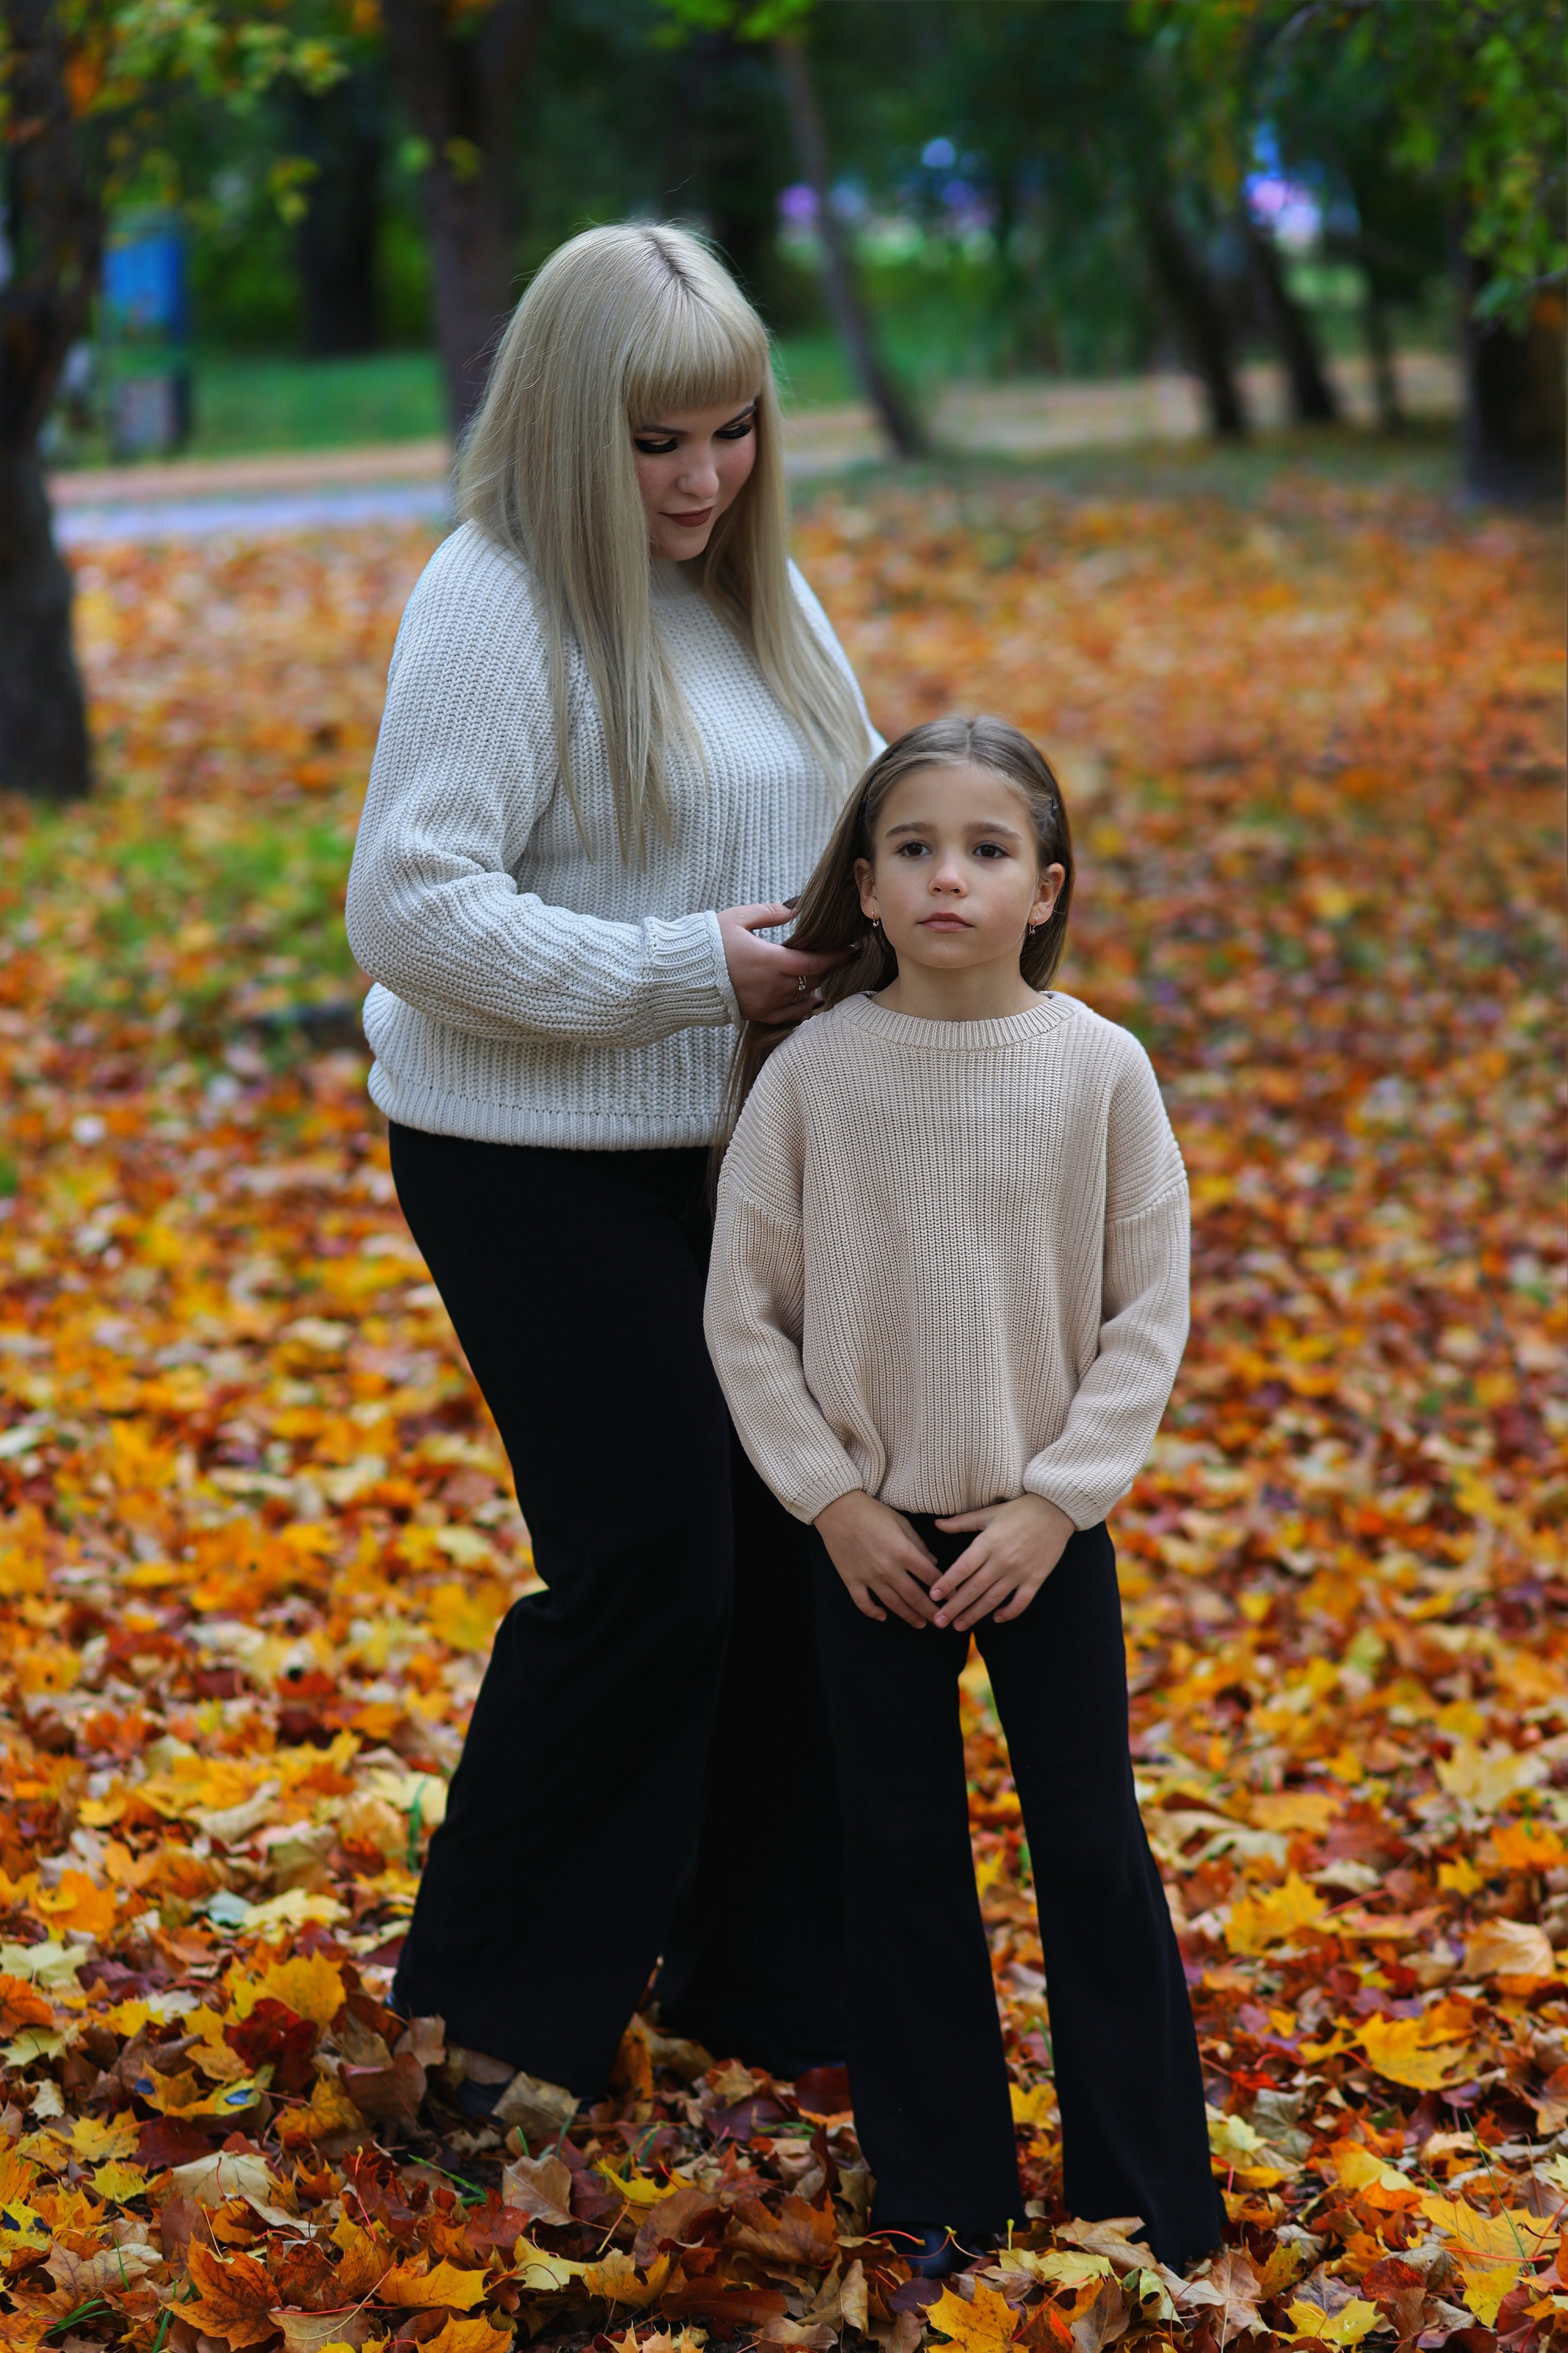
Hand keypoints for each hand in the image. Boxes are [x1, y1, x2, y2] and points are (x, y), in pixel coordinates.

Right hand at [718, 903, 845, 1024]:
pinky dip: (804, 1008)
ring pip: (804, 997)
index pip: (815, 962)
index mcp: (769, 960)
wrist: (681, 974)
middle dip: (828, 967)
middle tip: (839, 956)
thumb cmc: (708, 942)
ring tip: (824, 973)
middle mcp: (771, 986)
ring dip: (816, 985)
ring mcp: (765, 1003)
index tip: (852, 948)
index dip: (837, 956)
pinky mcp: (756, 1014)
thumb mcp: (737, 918)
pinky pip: (790, 1016)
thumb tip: (798, 907)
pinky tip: (811, 999)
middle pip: (813, 979)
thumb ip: (771, 913)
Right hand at [815, 1490, 939, 1627]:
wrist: (837, 1508)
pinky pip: (863, 1603)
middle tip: (941, 1621)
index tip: (953, 1597)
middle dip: (930, 1611)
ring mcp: (868, 1576)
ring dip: (909, 1616)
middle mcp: (888, 1568)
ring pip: (893, 1603)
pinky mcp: (851, 1580)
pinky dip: (873, 1612)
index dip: (945, 1588)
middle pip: (914, 1595)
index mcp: (903, 1551)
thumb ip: (918, 1544)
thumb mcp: (901, 1522)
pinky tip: (883, 1617)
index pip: (930, 1576)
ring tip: (921, 1624)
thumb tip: (933, 1563)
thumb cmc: (871, 1511)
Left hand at [928, 1495, 1073, 1630]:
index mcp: (988, 1542)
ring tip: (959, 1626)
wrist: (1057, 1509)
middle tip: (940, 1622)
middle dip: (955, 1607)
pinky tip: (996, 1618)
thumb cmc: (1020, 1509)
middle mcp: (1002, 1560)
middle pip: (974, 1588)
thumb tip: (937, 1524)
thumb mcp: (989, 1513)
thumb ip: (962, 1522)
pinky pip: (1021, 1601)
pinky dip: (1009, 1612)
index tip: (933, 1596)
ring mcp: (1020, 1571)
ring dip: (975, 1614)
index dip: (947, 1583)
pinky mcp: (1036, 1578)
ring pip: (993, 1598)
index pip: (962, 1567)